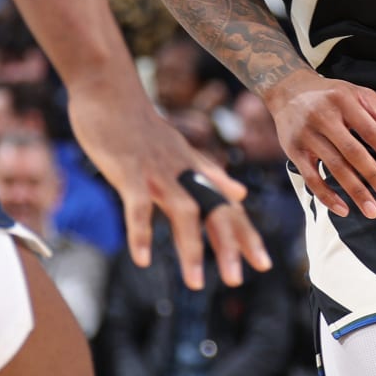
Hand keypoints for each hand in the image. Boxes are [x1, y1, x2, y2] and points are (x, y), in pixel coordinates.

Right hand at [66, 75, 270, 288]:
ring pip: (183, 211)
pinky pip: (138, 205)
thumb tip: (241, 194)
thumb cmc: (141, 125)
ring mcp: (158, 171)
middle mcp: (183, 171)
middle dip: (229, 245)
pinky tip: (142, 259)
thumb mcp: (182, 151)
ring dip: (190, 248)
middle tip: (239, 279)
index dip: (246, 234)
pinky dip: (141, 232)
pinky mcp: (130, 171)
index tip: (264, 263)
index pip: (228, 206)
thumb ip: (210, 175)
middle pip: (213, 210)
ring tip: (195, 283)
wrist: (110, 91)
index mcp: (194, 170)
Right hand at [265, 70, 375, 218]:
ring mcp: (306, 135)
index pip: (370, 129)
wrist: (288, 90)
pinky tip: (344, 210)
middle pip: (351, 151)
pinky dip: (327, 196)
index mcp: (343, 101)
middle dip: (372, 175)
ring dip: (354, 191)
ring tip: (372, 210)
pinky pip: (311, 178)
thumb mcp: (358, 95)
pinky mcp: (293, 151)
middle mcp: (323, 117)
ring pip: (333, 167)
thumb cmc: (331, 94)